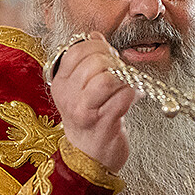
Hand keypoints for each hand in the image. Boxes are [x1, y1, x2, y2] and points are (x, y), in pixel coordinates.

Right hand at [49, 32, 139, 172]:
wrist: (88, 158)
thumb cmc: (89, 121)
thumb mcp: (79, 90)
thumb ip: (86, 63)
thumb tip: (96, 35)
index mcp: (59, 83)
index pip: (76, 50)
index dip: (98, 46)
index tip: (109, 54)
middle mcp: (67, 96)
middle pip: (94, 61)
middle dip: (114, 61)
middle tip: (121, 71)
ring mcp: (84, 111)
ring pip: (107, 78)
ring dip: (124, 77)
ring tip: (127, 84)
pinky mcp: (103, 124)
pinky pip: (124, 96)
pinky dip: (135, 92)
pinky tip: (135, 96)